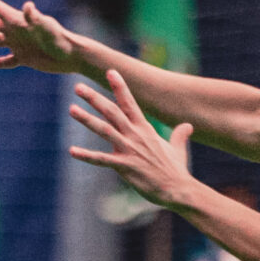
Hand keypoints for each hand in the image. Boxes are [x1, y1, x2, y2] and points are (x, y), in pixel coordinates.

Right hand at [0, 0, 88, 73]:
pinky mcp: (25, 58)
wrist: (71, 55)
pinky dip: (1, 62)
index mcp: (17, 21)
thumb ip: (35, 17)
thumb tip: (27, 6)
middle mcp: (16, 31)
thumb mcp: (46, 26)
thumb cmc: (60, 39)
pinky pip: (9, 60)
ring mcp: (19, 45)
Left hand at [69, 71, 198, 211]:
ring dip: (87, 119)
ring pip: (104, 130)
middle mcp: (135, 135)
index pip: (130, 102)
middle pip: (112, 111)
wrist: (177, 188)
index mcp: (145, 128)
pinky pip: (101, 159)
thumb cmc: (176, 170)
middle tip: (78, 87)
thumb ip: (179, 135)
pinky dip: (86, 155)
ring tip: (71, 109)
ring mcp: (129, 149)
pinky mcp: (124, 166)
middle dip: (95, 98)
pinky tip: (72, 151)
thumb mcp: (178, 148)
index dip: (119, 86)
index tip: (110, 71)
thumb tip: (188, 126)